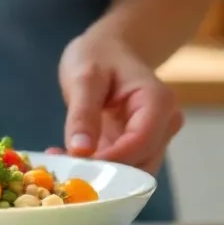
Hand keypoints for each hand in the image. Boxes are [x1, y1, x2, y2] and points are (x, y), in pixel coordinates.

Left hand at [49, 32, 183, 173]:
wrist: (109, 49)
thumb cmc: (100, 55)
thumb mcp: (84, 77)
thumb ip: (82, 113)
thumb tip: (80, 151)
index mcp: (158, 102)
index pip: (140, 142)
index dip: (110, 159)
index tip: (76, 164)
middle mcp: (164, 125)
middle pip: (141, 165)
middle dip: (104, 172)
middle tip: (61, 166)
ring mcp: (153, 139)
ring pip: (132, 173)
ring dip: (98, 174)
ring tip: (59, 159)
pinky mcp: (136, 148)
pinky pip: (121, 167)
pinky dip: (96, 168)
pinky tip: (66, 157)